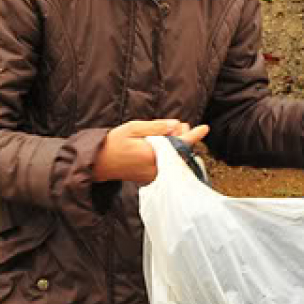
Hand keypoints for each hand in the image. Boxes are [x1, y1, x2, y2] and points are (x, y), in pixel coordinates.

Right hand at [93, 119, 208, 183]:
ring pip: (175, 159)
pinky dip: (170, 154)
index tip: (205, 128)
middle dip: (183, 137)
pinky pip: (168, 165)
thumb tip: (176, 124)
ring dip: (176, 145)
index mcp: (152, 154)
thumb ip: (156, 127)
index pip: (179, 144)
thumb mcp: (133, 128)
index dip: (193, 135)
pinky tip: (163, 143)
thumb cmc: (114, 143)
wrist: (99, 163)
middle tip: (177, 125)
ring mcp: (154, 175)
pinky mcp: (152, 178)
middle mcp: (156, 168)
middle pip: (180, 152)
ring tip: (169, 132)